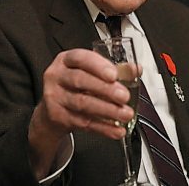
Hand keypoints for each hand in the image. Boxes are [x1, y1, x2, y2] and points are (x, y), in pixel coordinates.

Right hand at [28, 49, 134, 177]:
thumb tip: (135, 70)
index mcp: (66, 60)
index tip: (114, 74)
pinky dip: (103, 128)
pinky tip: (116, 129)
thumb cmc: (75, 85)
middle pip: (81, 80)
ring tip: (125, 114)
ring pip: (82, 103)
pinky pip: (83, 123)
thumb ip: (115, 70)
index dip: (98, 66)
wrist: (53, 110)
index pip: (80, 58)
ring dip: (107, 110)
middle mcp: (57, 76)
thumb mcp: (91, 72)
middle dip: (105, 89)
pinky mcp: (58, 117)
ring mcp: (55, 97)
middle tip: (124, 96)